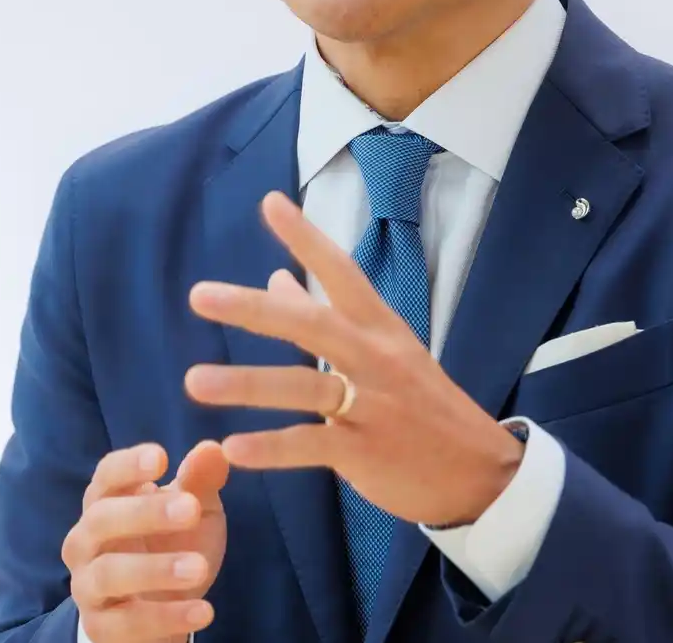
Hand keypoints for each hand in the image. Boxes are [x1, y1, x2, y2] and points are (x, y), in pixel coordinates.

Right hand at [62, 440, 229, 642]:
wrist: (162, 606)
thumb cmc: (173, 542)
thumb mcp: (195, 508)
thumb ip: (201, 481)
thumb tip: (212, 449)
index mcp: (107, 500)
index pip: (106, 475)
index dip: (129, 464)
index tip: (162, 458)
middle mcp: (86, 539)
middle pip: (103, 519)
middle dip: (146, 513)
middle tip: (190, 510)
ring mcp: (88, 585)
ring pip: (109, 573)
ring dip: (155, 569)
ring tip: (200, 568)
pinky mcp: (100, 627)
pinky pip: (125, 624)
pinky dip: (166, 618)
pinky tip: (203, 611)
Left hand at [185, 191, 524, 527]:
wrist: (478, 470)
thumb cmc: (423, 405)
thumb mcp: (385, 351)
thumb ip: (330, 315)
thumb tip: (277, 277)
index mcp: (380, 327)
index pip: (340, 271)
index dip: (306, 237)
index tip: (270, 202)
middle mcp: (375, 357)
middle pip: (310, 325)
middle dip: (253, 309)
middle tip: (200, 295)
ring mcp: (372, 404)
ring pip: (303, 387)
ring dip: (246, 383)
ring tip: (194, 381)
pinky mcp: (365, 451)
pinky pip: (311, 446)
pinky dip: (272, 447)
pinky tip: (232, 448)